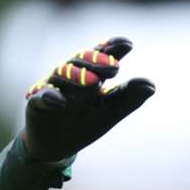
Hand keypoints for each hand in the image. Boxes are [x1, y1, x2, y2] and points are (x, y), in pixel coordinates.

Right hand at [23, 37, 154, 161]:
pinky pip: (42, 97)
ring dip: (78, 76)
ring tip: (94, 82)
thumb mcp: (111, 111)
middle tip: (115, 66)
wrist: (58, 146)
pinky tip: (61, 101)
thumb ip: (129, 97)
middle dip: (97, 61)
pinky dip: (50, 97)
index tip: (128, 44)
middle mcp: (71, 75)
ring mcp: (53, 87)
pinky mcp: (37, 103)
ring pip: (63, 75)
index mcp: (91, 73)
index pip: (102, 56)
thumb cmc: (86, 122)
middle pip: (82, 61)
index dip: (113, 48)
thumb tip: (151, 85)